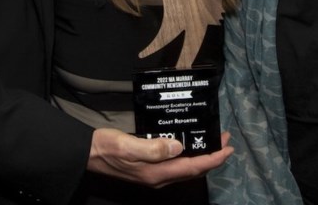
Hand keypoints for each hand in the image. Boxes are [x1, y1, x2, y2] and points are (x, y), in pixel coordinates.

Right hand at [87, 129, 232, 187]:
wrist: (88, 153)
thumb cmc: (108, 147)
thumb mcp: (129, 145)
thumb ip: (154, 148)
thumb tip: (179, 147)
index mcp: (157, 173)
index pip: (193, 167)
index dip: (213, 158)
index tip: (229, 148)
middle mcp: (159, 177)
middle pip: (193, 170)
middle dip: (212, 157)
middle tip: (226, 140)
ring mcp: (154, 174)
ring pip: (186, 168)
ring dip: (202, 156)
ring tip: (213, 142)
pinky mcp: (149, 169)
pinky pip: (177, 165)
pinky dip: (189, 156)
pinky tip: (189, 144)